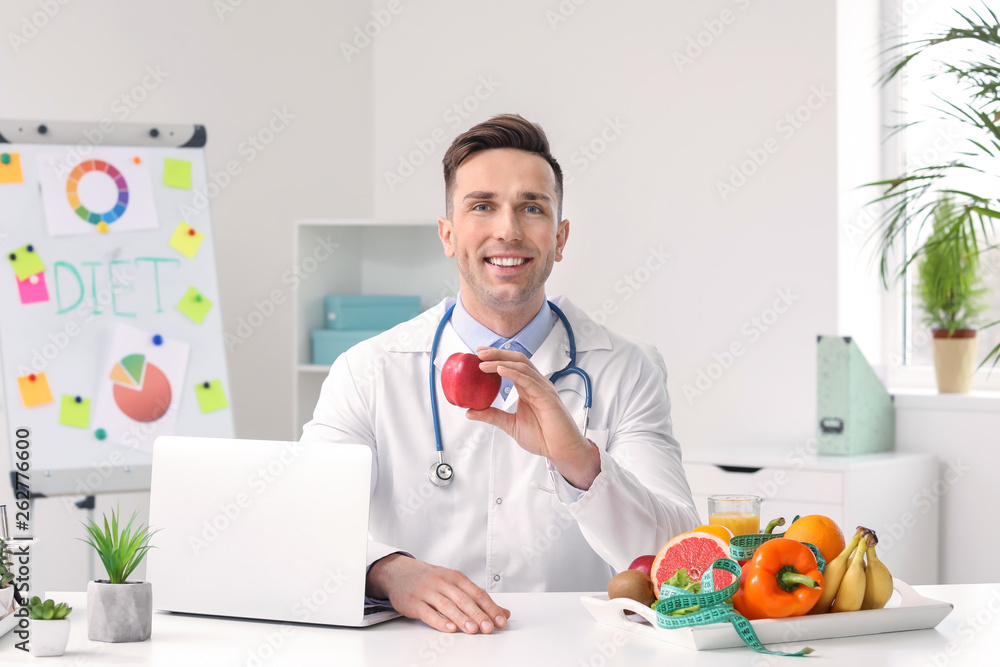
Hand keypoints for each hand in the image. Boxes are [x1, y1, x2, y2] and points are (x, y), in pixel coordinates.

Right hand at [366, 554, 510, 633]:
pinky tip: (449, 628)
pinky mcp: (414, 602)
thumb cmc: (431, 579)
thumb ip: (477, 598)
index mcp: (455, 577)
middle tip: (488, 627)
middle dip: (478, 614)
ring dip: (461, 619)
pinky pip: (428, 613)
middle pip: (464, 600)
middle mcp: (443, 582)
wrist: (399, 572)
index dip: (490, 607)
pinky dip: (439, 621)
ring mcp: (427, 592)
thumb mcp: (454, 582)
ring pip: (447, 606)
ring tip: (472, 630)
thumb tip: (502, 613)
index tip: (500, 620)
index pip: (477, 593)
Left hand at [470, 347, 600, 489]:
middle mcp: (536, 385)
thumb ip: (492, 416)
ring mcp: (543, 389)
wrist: (562, 450)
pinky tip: (500, 370)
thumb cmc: (544, 438)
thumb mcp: (511, 424)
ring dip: (501, 362)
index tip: (478, 355)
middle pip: (517, 360)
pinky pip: (529, 381)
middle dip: (497, 353)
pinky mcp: (547, 397)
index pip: (512, 366)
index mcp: (528, 389)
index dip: (496, 357)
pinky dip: (514, 373)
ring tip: (483, 363)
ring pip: (522, 367)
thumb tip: (470, 412)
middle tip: (479, 353)